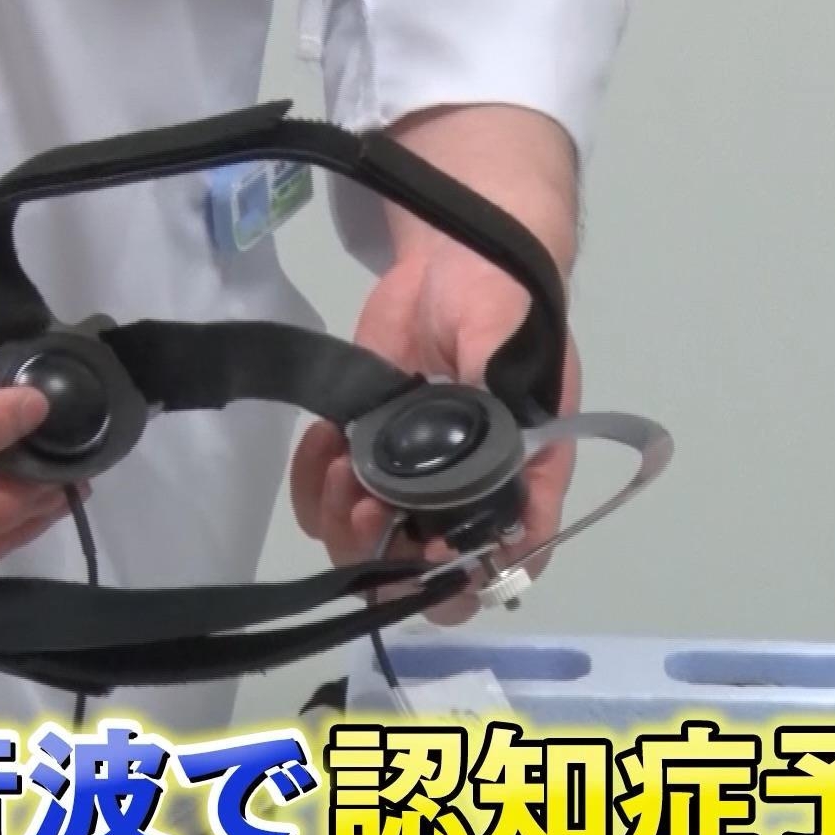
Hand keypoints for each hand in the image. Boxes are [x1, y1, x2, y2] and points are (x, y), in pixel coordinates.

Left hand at [291, 236, 581, 625]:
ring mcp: (411, 475)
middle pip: (423, 570)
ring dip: (343, 521)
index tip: (425, 546)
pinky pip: (328, 497)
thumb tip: (486, 474)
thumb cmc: (503, 298)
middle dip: (384, 553)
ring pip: (368, 544)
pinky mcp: (365, 449)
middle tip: (366, 504)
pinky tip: (322, 448)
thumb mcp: (510, 350)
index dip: (462, 577)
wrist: (453, 257)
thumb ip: (499, 411)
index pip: (503, 561)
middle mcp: (467, 492)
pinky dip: (312, 487)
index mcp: (521, 478)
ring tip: (341, 468)